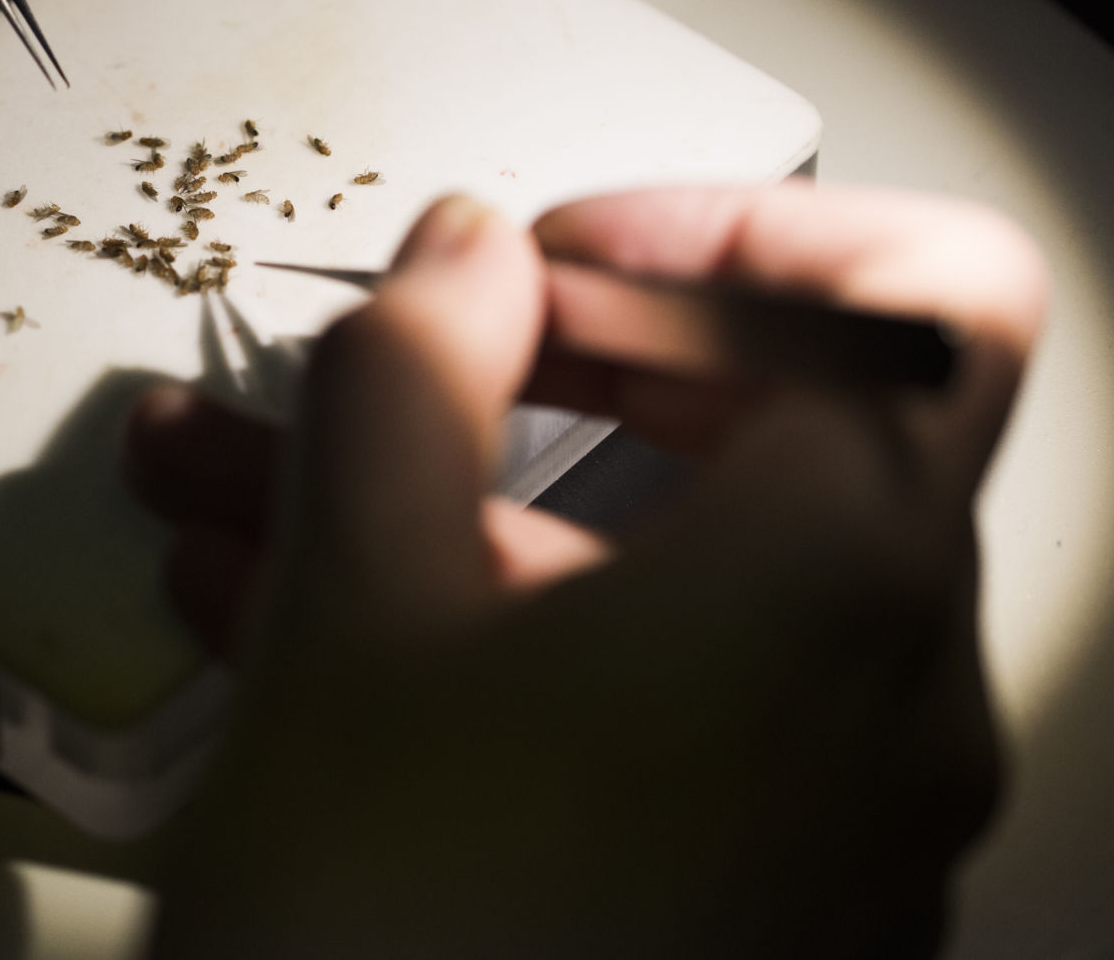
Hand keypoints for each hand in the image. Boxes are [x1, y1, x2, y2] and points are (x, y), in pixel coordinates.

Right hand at [131, 187, 1045, 957]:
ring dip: (444, 508)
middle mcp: (888, 693)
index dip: (723, 232)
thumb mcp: (360, 601)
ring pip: (645, 584)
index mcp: (845, 576)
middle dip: (533, 370)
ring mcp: (827, 818)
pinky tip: (283, 628)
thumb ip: (413, 375)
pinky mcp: (746, 905)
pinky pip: (632, 710)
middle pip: (764, 437)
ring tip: (224, 486)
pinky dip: (485, 637)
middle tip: (390, 352)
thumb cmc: (397, 919)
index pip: (899, 302)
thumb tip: (467, 252)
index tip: (539, 263)